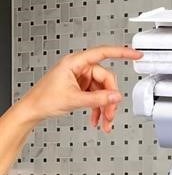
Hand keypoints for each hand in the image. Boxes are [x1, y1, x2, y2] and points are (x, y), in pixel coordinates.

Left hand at [20, 45, 141, 132]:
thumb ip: (98, 98)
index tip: (135, 54)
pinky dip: (98, 109)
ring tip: (104, 121)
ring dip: (105, 108)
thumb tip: (116, 96)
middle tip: (110, 113)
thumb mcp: (74, 99)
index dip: (122, 53)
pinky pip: (97, 97)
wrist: (33, 109)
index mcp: (75, 63)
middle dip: (110, 99)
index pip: (104, 53)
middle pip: (106, 80)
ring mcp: (81, 79)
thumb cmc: (43, 99)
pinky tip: (97, 118)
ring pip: (103, 91)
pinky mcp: (81, 88)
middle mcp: (80, 69)